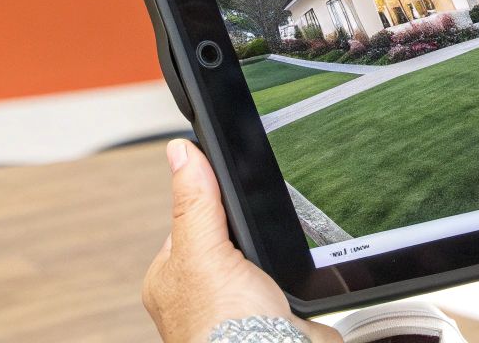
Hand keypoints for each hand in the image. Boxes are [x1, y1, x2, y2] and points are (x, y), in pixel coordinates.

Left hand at [143, 140, 340, 342]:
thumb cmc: (221, 332)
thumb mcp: (202, 254)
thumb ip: (195, 204)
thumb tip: (179, 154)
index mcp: (174, 281)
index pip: (191, 225)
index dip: (211, 207)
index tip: (228, 192)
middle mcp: (206, 298)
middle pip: (232, 241)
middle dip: (250, 234)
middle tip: (258, 237)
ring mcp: (244, 310)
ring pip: (265, 261)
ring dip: (278, 258)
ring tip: (277, 267)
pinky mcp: (281, 319)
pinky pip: (295, 284)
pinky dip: (303, 283)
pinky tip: (296, 284)